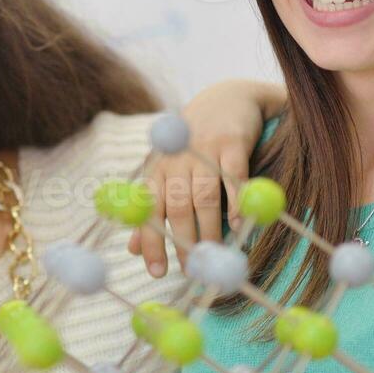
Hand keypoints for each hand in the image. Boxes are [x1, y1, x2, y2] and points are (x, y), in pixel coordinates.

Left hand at [128, 81, 276, 277]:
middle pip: (175, 207)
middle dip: (182, 242)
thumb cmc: (192, 147)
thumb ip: (152, 210)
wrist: (224, 100)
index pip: (148, 212)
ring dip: (210, 229)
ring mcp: (204, 151)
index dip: (151, 243)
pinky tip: (241, 224)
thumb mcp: (166, 174)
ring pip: (203, 196)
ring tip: (214, 255)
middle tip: (193, 269)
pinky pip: (234, 176)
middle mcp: (176, 162)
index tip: (157, 273)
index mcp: (156, 171)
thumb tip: (132, 250)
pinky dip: (237, 201)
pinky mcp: (232, 143)